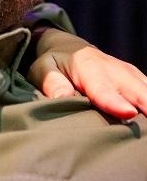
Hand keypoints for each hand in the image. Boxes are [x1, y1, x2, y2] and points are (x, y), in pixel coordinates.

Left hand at [27, 29, 146, 118]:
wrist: (69, 46)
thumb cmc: (55, 62)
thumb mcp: (43, 69)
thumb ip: (52, 82)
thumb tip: (61, 98)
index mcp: (89, 67)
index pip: (103, 88)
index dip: (115, 102)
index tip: (128, 112)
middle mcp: (114, 70)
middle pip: (137, 91)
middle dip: (146, 106)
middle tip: (145, 134)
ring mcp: (128, 74)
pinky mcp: (136, 79)